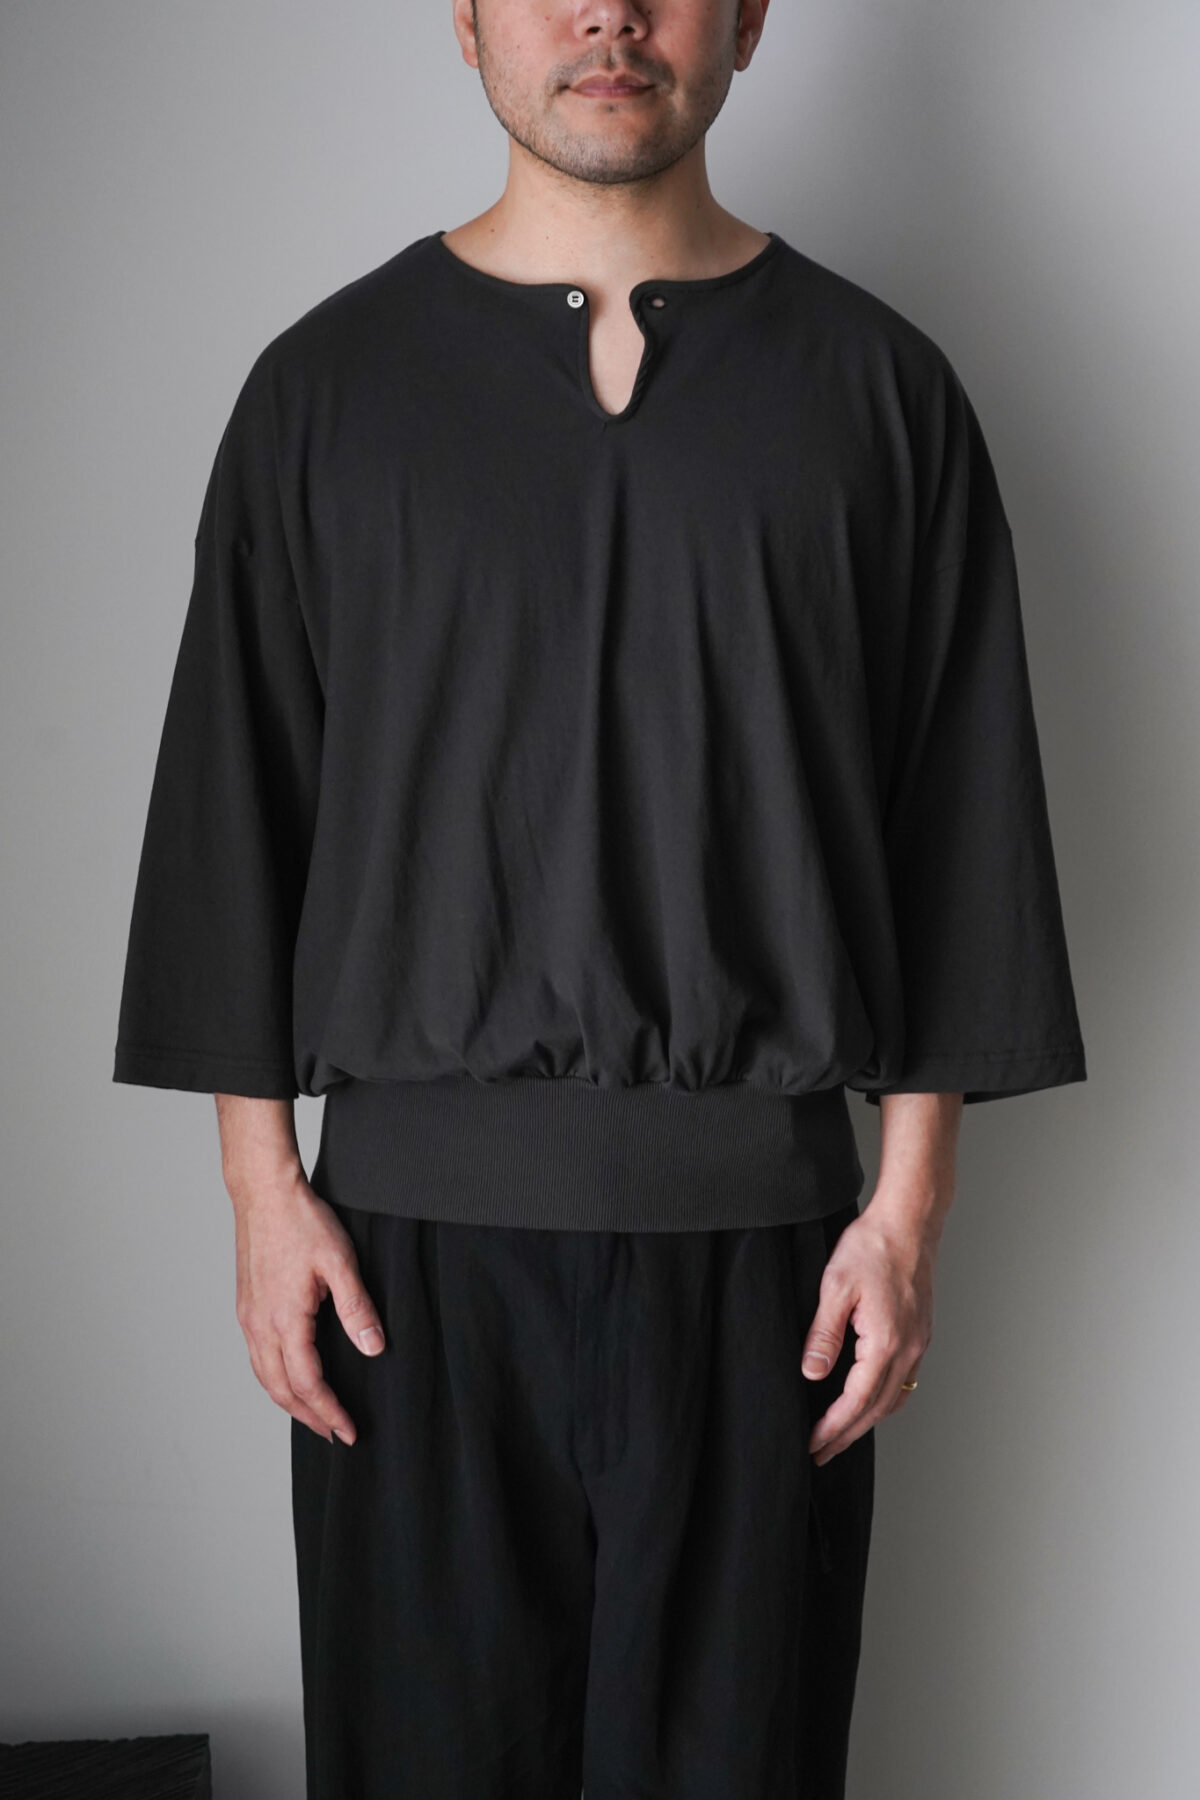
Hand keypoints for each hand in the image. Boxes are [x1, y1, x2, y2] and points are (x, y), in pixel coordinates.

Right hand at [229, 1166, 385, 1443]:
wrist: (264, 1193)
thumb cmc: (302, 1222)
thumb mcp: (340, 1262)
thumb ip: (357, 1308)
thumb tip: (374, 1349)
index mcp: (286, 1320)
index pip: (308, 1384)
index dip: (329, 1412)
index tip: (348, 1431)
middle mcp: (260, 1325)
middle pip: (281, 1390)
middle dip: (309, 1417)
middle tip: (334, 1433)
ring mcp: (249, 1317)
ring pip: (264, 1376)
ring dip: (289, 1402)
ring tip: (313, 1415)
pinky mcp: (246, 1306)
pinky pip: (257, 1357)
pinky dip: (274, 1379)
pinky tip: (289, 1376)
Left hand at [800, 1202, 938, 1464]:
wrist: (909, 1221)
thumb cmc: (872, 1247)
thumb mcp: (835, 1287)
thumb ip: (823, 1334)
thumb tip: (811, 1375)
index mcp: (886, 1343)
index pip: (855, 1402)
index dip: (831, 1429)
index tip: (811, 1445)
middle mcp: (907, 1350)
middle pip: (876, 1410)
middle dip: (846, 1435)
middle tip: (820, 1454)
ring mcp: (918, 1343)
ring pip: (893, 1398)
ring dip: (866, 1421)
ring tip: (840, 1435)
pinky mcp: (920, 1333)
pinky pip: (903, 1380)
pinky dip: (884, 1400)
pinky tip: (869, 1400)